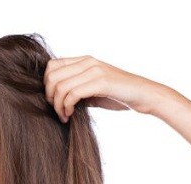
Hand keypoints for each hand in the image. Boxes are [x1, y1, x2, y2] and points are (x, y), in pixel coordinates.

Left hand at [44, 56, 164, 120]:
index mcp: (84, 60)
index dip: (47, 85)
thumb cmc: (118, 96)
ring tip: (64, 116)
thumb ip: (76, 88)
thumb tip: (54, 97)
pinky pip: (72, 94)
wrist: (144, 96)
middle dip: (49, 97)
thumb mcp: (93, 89)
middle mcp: (87, 61)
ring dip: (58, 105)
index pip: (51, 66)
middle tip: (57, 111)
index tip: (54, 101)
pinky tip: (70, 116)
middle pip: (52, 76)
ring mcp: (94, 70)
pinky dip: (66, 107)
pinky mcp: (100, 82)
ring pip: (60, 86)